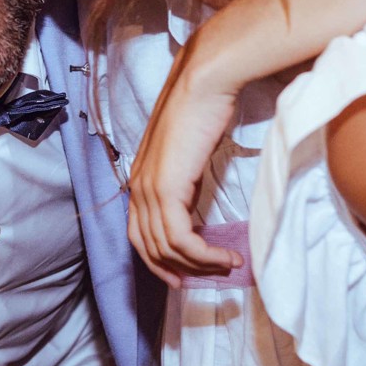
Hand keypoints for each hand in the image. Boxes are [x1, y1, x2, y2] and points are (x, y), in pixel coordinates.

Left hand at [127, 43, 243, 288]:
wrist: (203, 84)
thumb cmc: (201, 110)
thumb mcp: (188, 154)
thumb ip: (184, 179)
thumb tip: (195, 202)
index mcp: (140, 178)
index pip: (138, 233)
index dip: (158, 260)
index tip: (183, 275)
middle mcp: (137, 187)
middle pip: (149, 247)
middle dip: (177, 270)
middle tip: (206, 281)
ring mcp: (149, 188)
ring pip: (167, 248)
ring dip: (199, 265)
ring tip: (227, 266)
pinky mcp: (166, 189)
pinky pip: (181, 239)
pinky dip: (203, 255)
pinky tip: (226, 256)